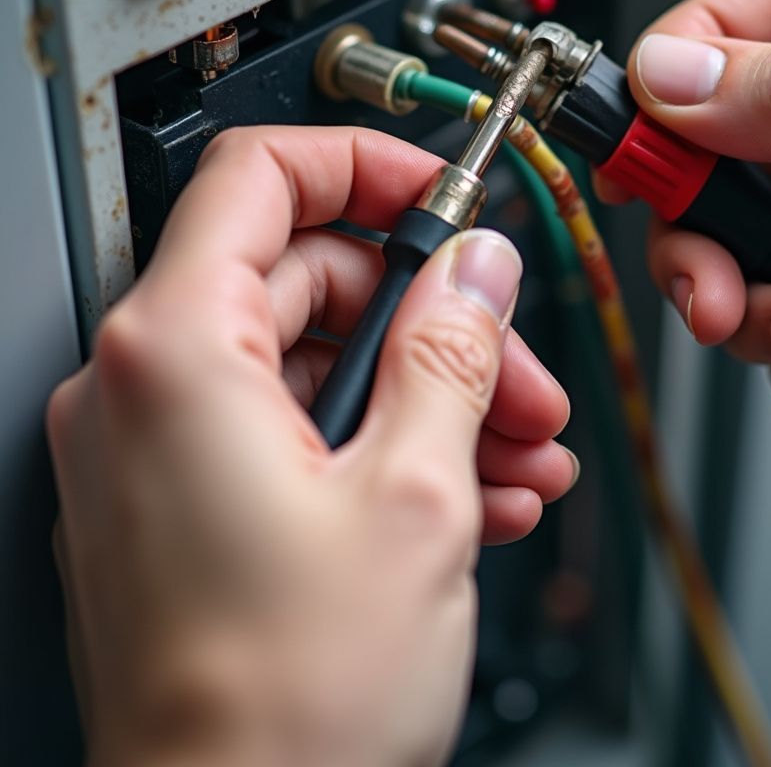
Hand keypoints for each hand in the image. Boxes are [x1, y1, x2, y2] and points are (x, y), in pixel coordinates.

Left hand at [47, 126, 575, 765]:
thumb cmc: (288, 709)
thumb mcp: (415, 497)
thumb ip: (453, 351)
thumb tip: (476, 268)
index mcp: (177, 353)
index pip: (261, 176)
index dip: (366, 166)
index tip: (443, 196)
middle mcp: (144, 392)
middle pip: (312, 282)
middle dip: (437, 321)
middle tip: (521, 375)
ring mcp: (160, 456)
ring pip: (318, 367)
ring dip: (431, 397)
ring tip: (520, 453)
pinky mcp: (187, 510)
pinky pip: (297, 436)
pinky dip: (385, 449)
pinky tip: (474, 497)